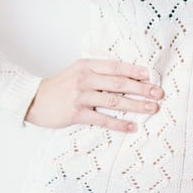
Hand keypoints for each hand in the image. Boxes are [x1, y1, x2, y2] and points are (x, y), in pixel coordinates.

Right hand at [23, 58, 163, 130]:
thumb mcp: (77, 71)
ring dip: (135, 105)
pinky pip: (102, 119)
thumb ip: (97, 71)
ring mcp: (80, 96)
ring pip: (114, 101)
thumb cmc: (59, 86)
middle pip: (119, 83)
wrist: (33, 99)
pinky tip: (132, 127)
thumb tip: (125, 76)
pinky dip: (119, 124)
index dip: (134, 70)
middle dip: (141, 88)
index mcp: (86, 65)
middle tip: (158, 93)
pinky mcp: (76, 113)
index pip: (115, 66)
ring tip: (152, 109)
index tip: (150, 75)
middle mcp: (85, 78)